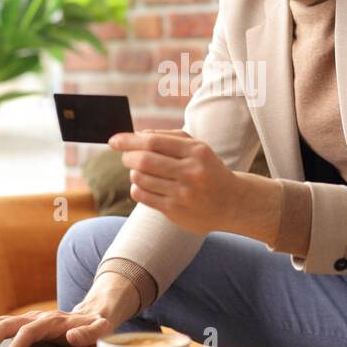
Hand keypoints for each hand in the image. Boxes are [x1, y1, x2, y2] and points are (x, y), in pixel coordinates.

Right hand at [0, 303, 125, 346]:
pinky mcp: (22, 325)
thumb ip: (91, 333)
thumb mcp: (102, 331)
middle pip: (5, 324)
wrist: (95, 314)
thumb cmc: (98, 328)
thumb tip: (72, 335)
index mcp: (53, 321)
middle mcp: (37, 317)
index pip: (28, 332)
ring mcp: (27, 320)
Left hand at [107, 129, 238, 234]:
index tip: (114, 140)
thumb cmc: (209, 170)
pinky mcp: (175, 211)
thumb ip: (170, 138)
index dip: (129, 140)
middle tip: (126, 157)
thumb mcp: (198, 148)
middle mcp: (191, 172)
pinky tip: (143, 185)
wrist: (232, 203)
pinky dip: (136, 188)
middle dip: (128, 157)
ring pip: (141, 179)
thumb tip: (137, 135)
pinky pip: (143, 196)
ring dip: (133, 173)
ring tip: (139, 171)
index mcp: (196, 152)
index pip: (153, 142)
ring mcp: (183, 193)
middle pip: (144, 160)